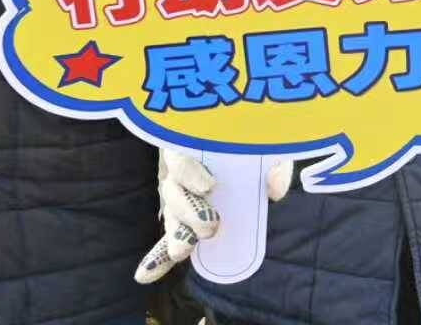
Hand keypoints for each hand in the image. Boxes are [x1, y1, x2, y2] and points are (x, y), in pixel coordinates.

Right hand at [133, 148, 292, 283]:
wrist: (253, 154)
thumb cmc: (255, 146)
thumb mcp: (269, 148)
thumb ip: (275, 162)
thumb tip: (274, 190)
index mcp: (196, 145)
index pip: (181, 155)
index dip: (190, 171)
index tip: (209, 187)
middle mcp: (183, 171)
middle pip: (173, 190)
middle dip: (188, 211)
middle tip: (210, 225)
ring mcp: (182, 197)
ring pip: (170, 214)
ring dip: (175, 234)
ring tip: (183, 251)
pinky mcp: (185, 220)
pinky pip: (168, 237)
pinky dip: (157, 257)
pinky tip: (145, 275)